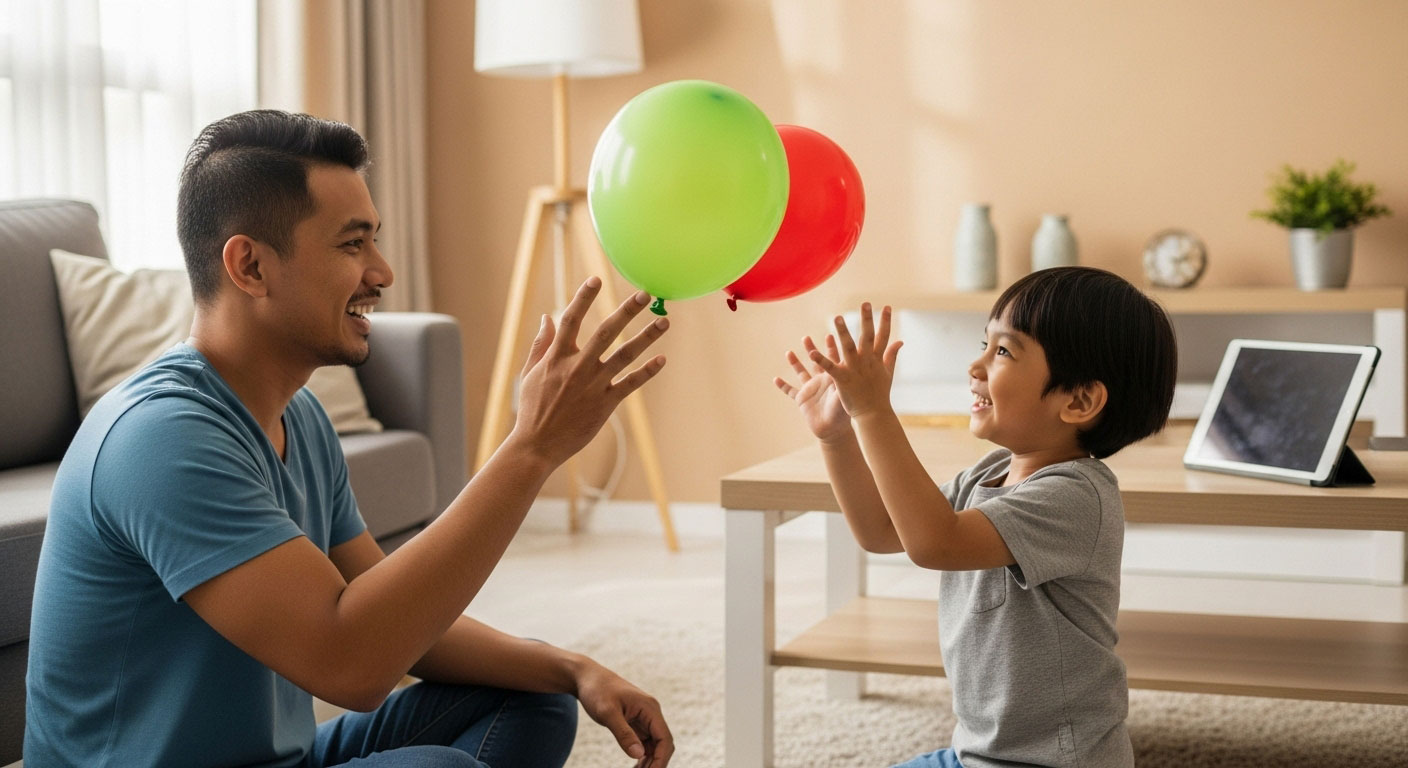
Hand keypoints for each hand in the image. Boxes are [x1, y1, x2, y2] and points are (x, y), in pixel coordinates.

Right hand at [509, 277, 667, 466]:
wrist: (537, 445)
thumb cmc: (532, 408)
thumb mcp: (529, 373)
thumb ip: (540, 344)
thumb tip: (547, 316)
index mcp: (556, 357)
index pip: (570, 319)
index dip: (583, 298)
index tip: (596, 280)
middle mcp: (577, 367)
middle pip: (606, 332)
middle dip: (627, 311)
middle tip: (645, 293)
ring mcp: (593, 385)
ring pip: (625, 355)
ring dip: (646, 336)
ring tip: (664, 321)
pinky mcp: (605, 404)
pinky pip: (630, 384)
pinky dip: (647, 371)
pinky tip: (662, 359)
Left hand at [575, 659, 673, 766]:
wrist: (587, 677)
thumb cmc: (597, 691)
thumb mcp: (607, 713)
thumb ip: (623, 734)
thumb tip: (638, 755)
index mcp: (650, 708)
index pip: (664, 739)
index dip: (661, 759)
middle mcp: (651, 713)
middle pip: (662, 744)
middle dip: (656, 763)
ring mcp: (645, 718)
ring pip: (654, 745)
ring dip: (650, 761)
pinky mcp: (636, 722)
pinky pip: (645, 742)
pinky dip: (642, 756)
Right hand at [774, 338, 851, 443]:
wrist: (833, 430)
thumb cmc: (842, 413)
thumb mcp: (842, 394)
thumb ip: (841, 380)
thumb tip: (843, 366)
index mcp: (833, 378)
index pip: (832, 358)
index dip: (830, 347)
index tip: (829, 335)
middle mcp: (821, 381)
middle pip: (815, 361)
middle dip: (810, 349)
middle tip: (806, 338)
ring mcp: (810, 389)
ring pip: (801, 372)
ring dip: (795, 363)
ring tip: (788, 352)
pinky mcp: (801, 399)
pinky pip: (789, 390)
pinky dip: (782, 385)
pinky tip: (775, 379)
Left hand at [805, 303, 901, 419]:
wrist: (873, 415)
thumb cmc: (879, 394)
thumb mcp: (888, 373)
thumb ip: (891, 355)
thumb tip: (900, 341)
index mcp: (876, 359)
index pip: (883, 337)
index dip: (886, 322)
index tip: (887, 307)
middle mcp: (867, 362)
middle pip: (867, 338)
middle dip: (867, 320)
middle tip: (866, 304)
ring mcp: (855, 370)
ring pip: (848, 348)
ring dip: (843, 333)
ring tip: (837, 318)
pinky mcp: (842, 380)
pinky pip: (830, 368)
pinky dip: (821, 360)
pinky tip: (812, 352)